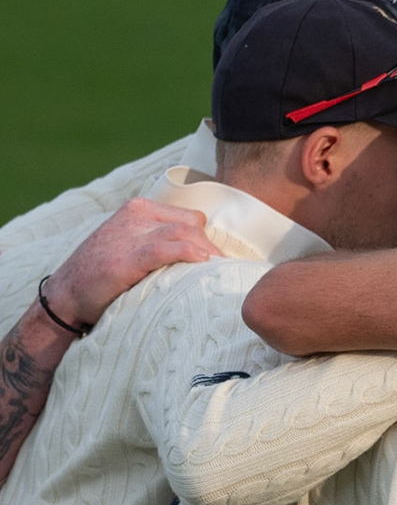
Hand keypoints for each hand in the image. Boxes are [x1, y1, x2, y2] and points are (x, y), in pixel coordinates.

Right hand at [41, 198, 213, 328]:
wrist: (66, 295)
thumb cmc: (104, 273)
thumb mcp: (130, 244)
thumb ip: (159, 240)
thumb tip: (201, 252)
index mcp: (139, 209)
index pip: (188, 218)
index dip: (207, 239)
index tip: (219, 262)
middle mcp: (136, 216)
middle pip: (191, 225)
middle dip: (211, 248)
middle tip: (223, 272)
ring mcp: (130, 235)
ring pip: (184, 232)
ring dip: (207, 253)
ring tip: (219, 272)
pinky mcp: (125, 258)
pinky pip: (164, 249)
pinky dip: (188, 252)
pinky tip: (203, 261)